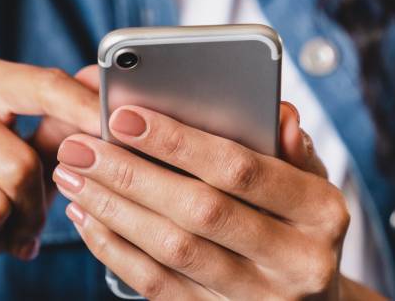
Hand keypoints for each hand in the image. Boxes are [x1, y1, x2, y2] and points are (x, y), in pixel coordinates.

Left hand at [52, 87, 382, 299]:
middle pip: (200, 211)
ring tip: (73, 175)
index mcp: (321, 213)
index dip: (179, 142)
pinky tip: (88, 217)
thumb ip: (291, 146)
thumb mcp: (312, 182)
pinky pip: (158, 286)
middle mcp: (296, 261)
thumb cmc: (301, 223)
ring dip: (114, 209)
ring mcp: (258, 299)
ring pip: (173, 250)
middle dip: (131, 173)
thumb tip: (279, 112)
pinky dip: (115, 250)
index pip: (241, 169)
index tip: (124, 116)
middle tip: (80, 145)